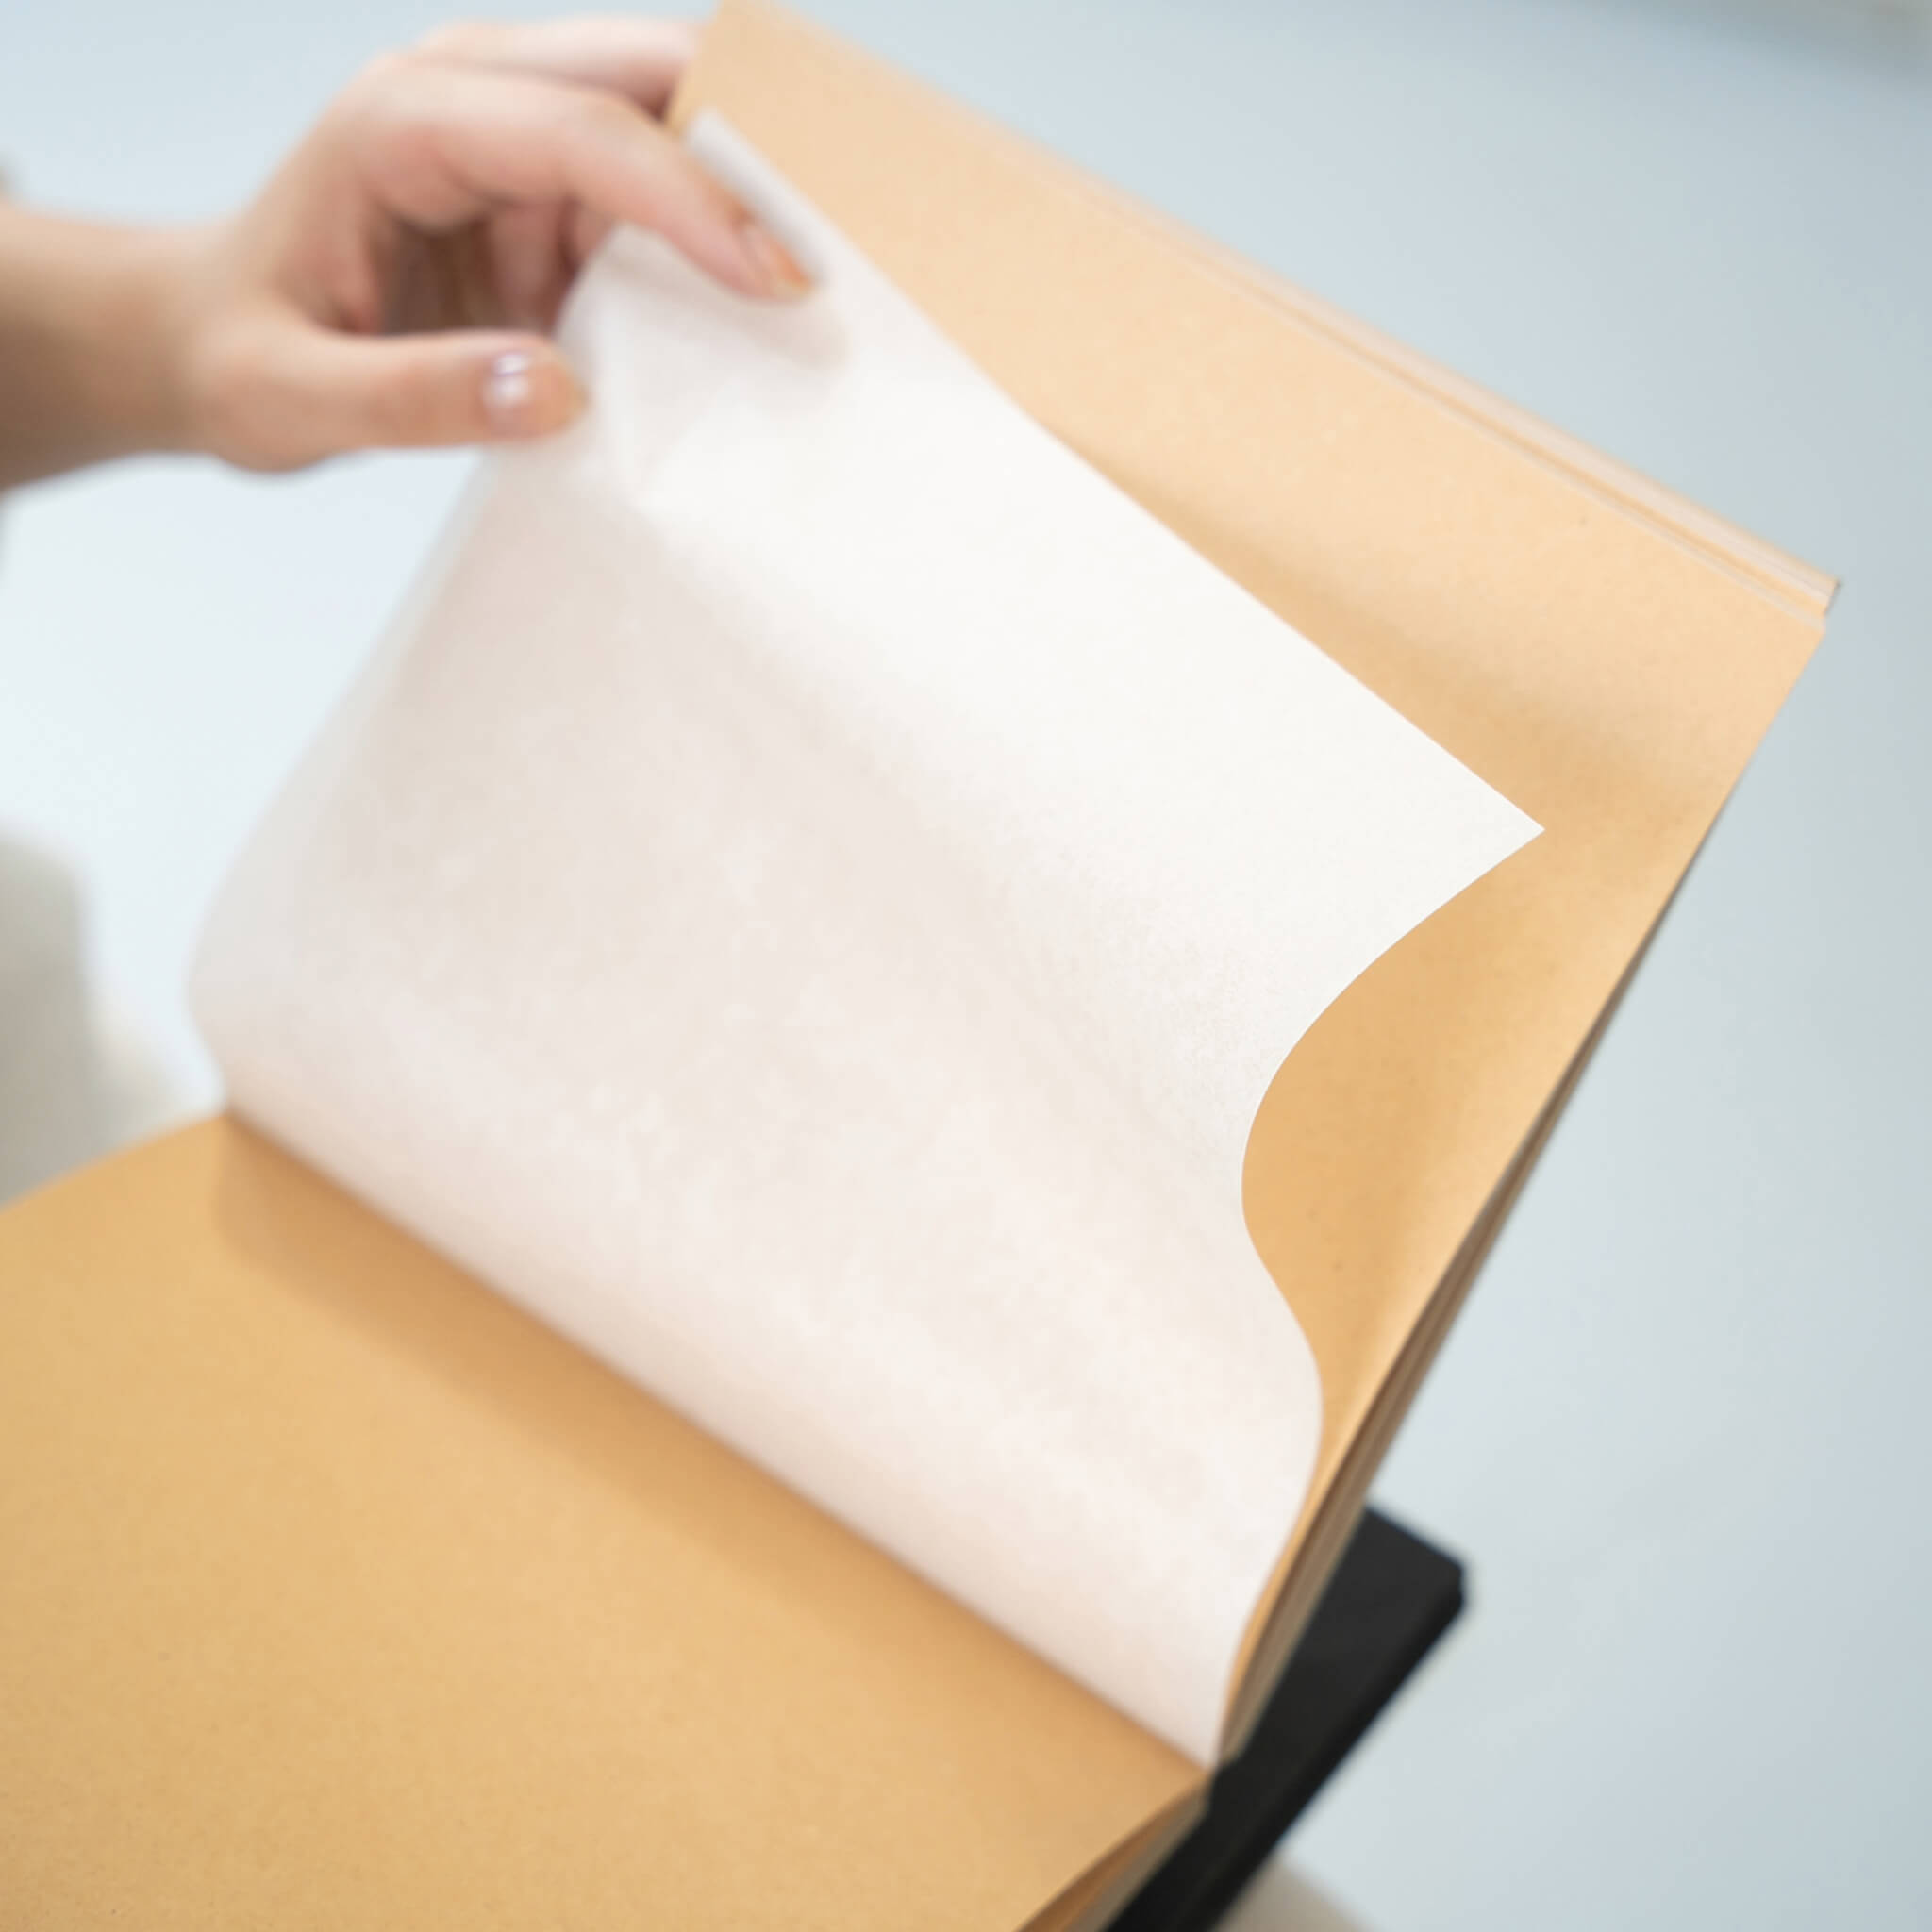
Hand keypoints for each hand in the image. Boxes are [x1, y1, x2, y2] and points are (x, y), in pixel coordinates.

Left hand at [0, 17, 808, 485]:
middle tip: (844, 252)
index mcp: (401, 122)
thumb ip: (417, 398)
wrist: (207, 333)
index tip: (780, 281)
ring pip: (670, 120)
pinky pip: (656, 189)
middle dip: (755, 149)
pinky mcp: (546, 186)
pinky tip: (760, 302)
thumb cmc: (240, 353)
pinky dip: (716, 236)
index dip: (692, 198)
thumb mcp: (291, 399)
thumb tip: (562, 392)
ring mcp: (514, 132)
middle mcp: (468, 94)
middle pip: (649, 76)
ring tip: (827, 279)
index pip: (582, 131)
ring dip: (747, 191)